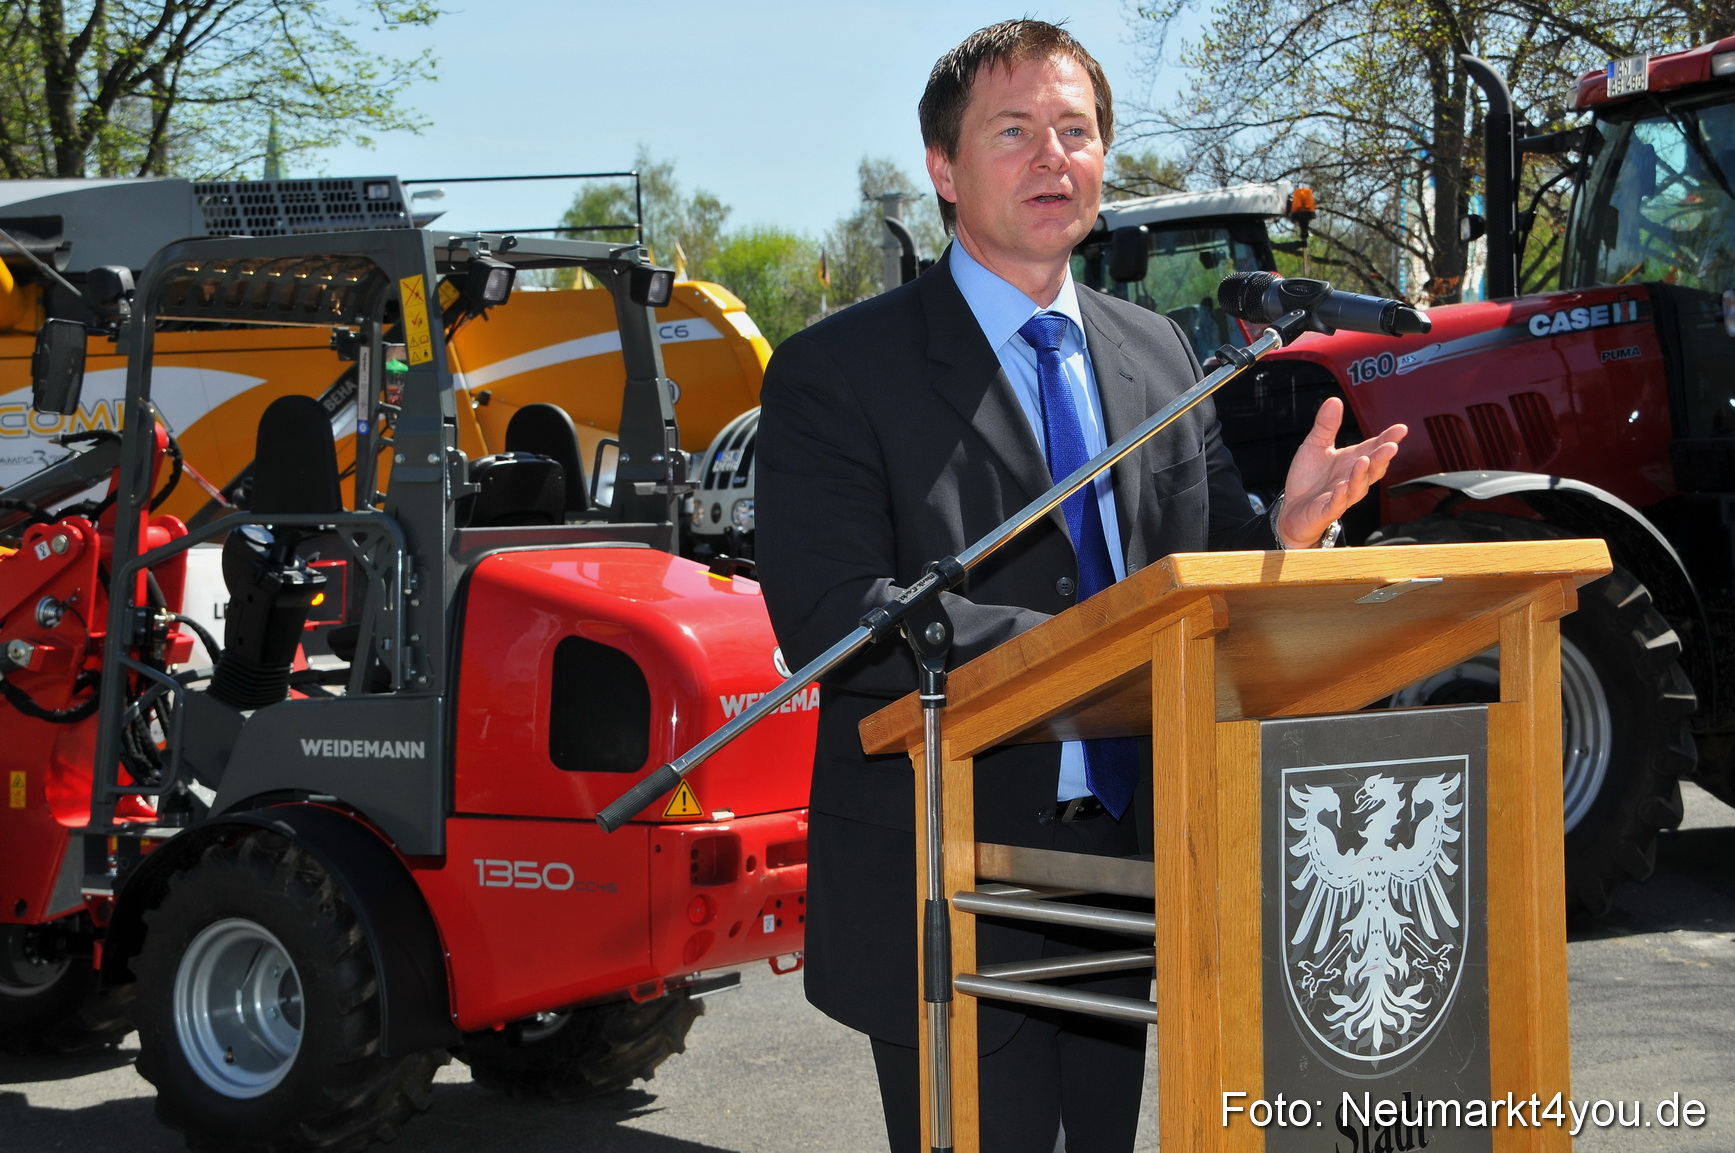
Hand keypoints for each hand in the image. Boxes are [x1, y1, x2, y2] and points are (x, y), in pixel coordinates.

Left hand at [1276, 397, 1405, 548]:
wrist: (1292, 509)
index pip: (1374, 448)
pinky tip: (1342, 487)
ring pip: (1358, 487)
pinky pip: (1336, 504)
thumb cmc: (1309, 478)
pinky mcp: (1327, 510)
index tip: (1401, 429)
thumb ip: (1326, 426)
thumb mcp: (1315, 446)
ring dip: (1362, 475)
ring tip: (1364, 461)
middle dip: (1382, 458)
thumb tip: (1334, 400)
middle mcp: (1352, 478)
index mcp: (1352, 460)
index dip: (1388, 439)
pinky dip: (1340, 496)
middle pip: (1373, 468)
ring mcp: (1342, 496)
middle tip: (1391, 446)